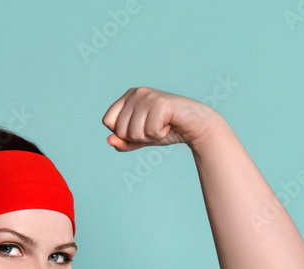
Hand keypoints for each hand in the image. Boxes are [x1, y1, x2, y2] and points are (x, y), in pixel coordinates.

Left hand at [102, 87, 219, 151]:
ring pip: (134, 132)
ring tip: (163, 125)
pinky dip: (161, 134)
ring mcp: (148, 96)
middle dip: (139, 137)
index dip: (123, 133)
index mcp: (127, 97)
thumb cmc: (168, 130)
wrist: (196, 126)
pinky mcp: (160, 103)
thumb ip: (124, 142)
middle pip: (120, 129)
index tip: (142, 128)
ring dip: (150, 136)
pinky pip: (150, 131)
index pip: (107, 121)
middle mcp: (135, 92)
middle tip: (156, 128)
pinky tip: (169, 124)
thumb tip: (109, 140)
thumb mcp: (142, 138)